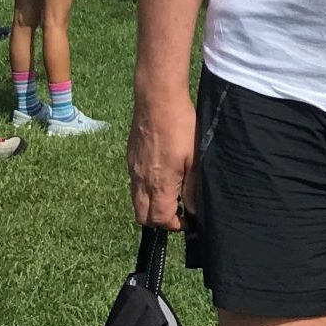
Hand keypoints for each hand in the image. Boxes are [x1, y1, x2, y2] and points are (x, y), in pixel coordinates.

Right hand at [128, 90, 196, 229]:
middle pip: (142, 216)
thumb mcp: (195, 159)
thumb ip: (192, 188)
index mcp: (158, 183)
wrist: (157, 100)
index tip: (187, 221)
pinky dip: (146, 191)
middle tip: (178, 213)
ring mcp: (132, 169)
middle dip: (160, 221)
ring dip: (152, 206)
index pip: (159, 219)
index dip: (174, 225)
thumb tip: (194, 209)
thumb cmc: (181, 126)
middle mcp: (140, 180)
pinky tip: (162, 179)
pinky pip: (134, 185)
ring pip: (136, 201)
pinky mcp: (130, 159)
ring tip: (171, 196)